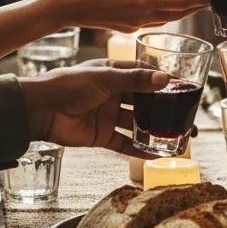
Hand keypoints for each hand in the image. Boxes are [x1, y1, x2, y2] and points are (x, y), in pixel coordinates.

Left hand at [20, 60, 170, 152]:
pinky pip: (125, 143)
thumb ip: (135, 80)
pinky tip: (156, 154)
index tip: (185, 87)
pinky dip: (139, 149)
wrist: (41, 109)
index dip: (164, 81)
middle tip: (185, 116)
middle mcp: (115, 93)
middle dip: (164, 108)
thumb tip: (165, 79)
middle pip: (145, 101)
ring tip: (176, 136)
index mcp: (115, 73)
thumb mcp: (106, 78)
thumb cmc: (69, 84)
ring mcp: (109, 115)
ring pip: (138, 123)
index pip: (146, 75)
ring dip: (155, 129)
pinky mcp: (102, 135)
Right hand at [53, 0, 209, 30]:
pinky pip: (154, 20)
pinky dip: (166, 12)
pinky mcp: (127, 27)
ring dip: (182, 11)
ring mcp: (135, 25)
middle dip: (197, 6)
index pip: (183, 2)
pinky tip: (164, 2)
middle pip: (180, 14)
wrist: (66, 8)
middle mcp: (144, 17)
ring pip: (168, 19)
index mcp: (145, 1)